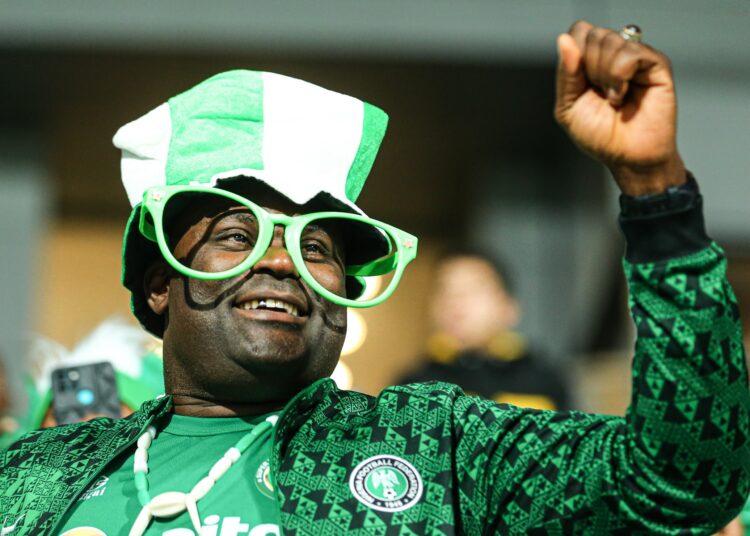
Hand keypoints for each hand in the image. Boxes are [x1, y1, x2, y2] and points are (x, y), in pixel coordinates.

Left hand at [555, 20, 686, 195]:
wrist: (627, 157)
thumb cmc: (600, 136)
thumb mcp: (569, 106)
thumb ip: (566, 74)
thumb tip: (564, 39)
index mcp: (592, 60)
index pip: (580, 31)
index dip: (576, 55)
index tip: (581, 84)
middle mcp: (615, 54)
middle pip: (593, 34)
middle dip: (589, 69)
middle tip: (600, 93)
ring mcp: (637, 58)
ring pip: (611, 41)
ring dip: (604, 76)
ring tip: (613, 98)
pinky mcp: (656, 65)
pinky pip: (631, 52)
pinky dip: (620, 76)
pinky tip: (622, 95)